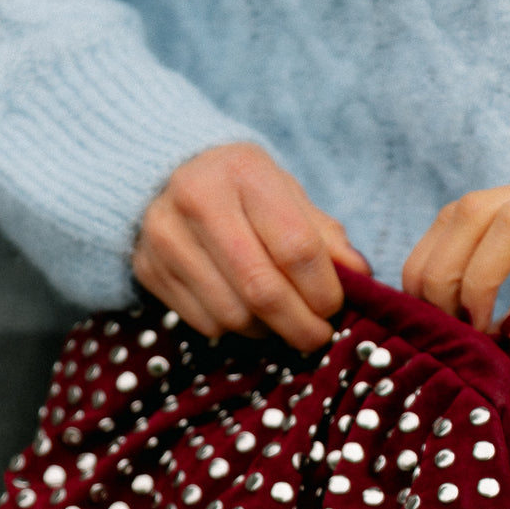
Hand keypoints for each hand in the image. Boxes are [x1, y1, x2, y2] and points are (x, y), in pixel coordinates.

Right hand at [132, 143, 369, 349]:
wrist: (162, 176)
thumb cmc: (242, 190)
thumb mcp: (286, 195)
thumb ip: (324, 236)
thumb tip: (360, 277)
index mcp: (244, 172)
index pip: (296, 247)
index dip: (324, 290)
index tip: (335, 308)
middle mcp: (197, 199)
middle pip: (261, 289)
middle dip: (300, 325)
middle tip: (317, 336)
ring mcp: (165, 236)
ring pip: (233, 314)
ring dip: (268, 331)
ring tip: (282, 321)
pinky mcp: (148, 268)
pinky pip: (205, 322)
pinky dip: (235, 329)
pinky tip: (246, 312)